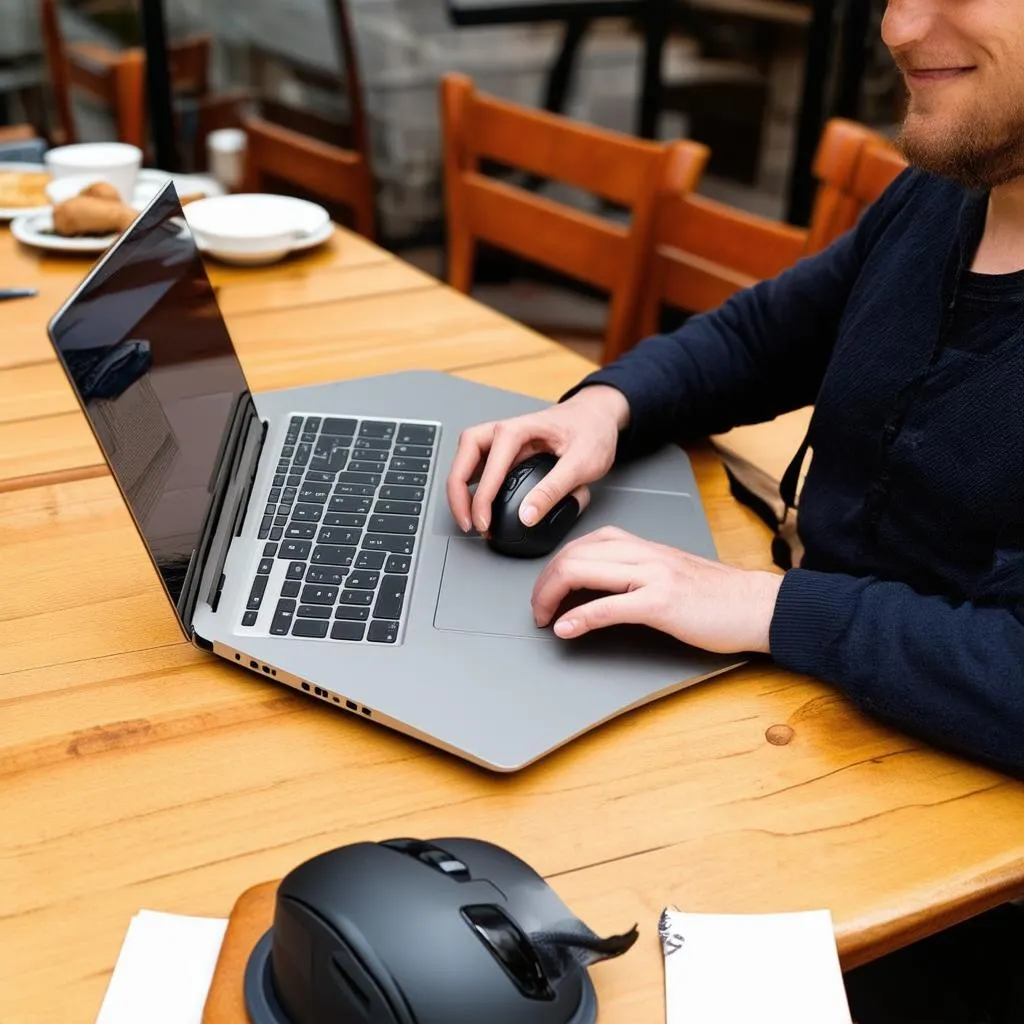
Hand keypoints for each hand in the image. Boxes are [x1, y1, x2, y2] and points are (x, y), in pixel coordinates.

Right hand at [446, 385, 629, 534]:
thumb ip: (554, 490)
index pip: (489, 463)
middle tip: (466, 521)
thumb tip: (527, 516)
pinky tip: (478, 505)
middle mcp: (504, 431)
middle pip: (465, 455)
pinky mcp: (506, 452)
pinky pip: (480, 467)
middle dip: (458, 491)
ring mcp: (503, 441)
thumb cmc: (592, 430)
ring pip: (467, 459)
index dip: (481, 497)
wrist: (598, 417)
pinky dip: (473, 487)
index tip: (483, 522)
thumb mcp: (581, 463)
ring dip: (461, 488)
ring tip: (467, 517)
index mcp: (519, 429)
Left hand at [530, 526, 783, 653]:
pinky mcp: (662, 603)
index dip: (555, 567)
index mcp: (643, 546)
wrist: (756, 605)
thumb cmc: (717, 596)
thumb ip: (635, 574)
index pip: (583, 544)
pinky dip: (580, 618)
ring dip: (551, 596)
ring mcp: (652, 576)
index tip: (547, 591)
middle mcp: (643, 554)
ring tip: (544, 617)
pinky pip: (609, 606)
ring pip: (583, 572)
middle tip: (538, 608)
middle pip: (573, 556)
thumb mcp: (668, 574)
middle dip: (544, 583)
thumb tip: (597, 590)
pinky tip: (566, 628)